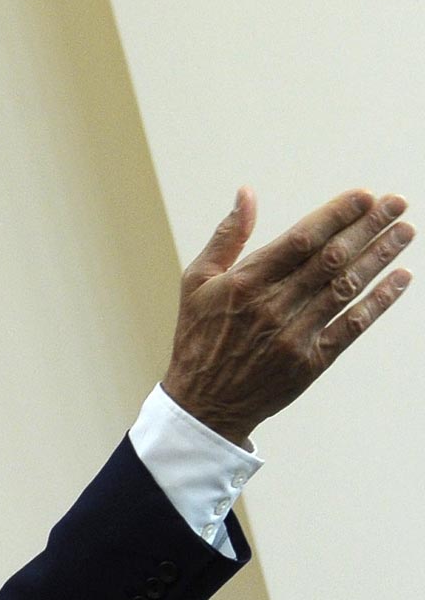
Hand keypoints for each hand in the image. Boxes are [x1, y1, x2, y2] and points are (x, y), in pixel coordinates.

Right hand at [162, 187, 411, 444]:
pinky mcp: (309, 362)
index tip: (365, 196)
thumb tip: (246, 194)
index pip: (301, 240)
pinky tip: (400, 278)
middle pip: (331, 259)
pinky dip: (380, 301)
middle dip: (368, 227)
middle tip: (397, 203)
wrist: (202, 405)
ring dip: (380, 256)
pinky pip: (352, 326)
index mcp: (244, 284)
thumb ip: (226, 237)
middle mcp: (271, 308)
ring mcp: (293, 336)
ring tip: (405, 231)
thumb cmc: (198, 338)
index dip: (337, 215)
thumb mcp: (196, 283)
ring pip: (347, 287)